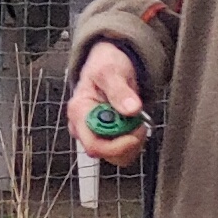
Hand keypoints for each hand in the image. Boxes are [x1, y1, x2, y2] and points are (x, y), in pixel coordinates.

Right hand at [67, 42, 146, 160]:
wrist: (111, 62)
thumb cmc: (105, 64)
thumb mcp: (111, 71)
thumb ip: (119, 90)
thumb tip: (131, 109)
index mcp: (79, 112)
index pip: (94, 146)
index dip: (117, 145)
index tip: (135, 132)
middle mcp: (84, 127)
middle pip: (107, 154)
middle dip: (128, 141)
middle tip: (139, 122)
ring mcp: (96, 133)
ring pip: (117, 156)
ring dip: (133, 141)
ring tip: (136, 119)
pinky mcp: (108, 136)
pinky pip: (123, 150)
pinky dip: (134, 140)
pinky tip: (135, 123)